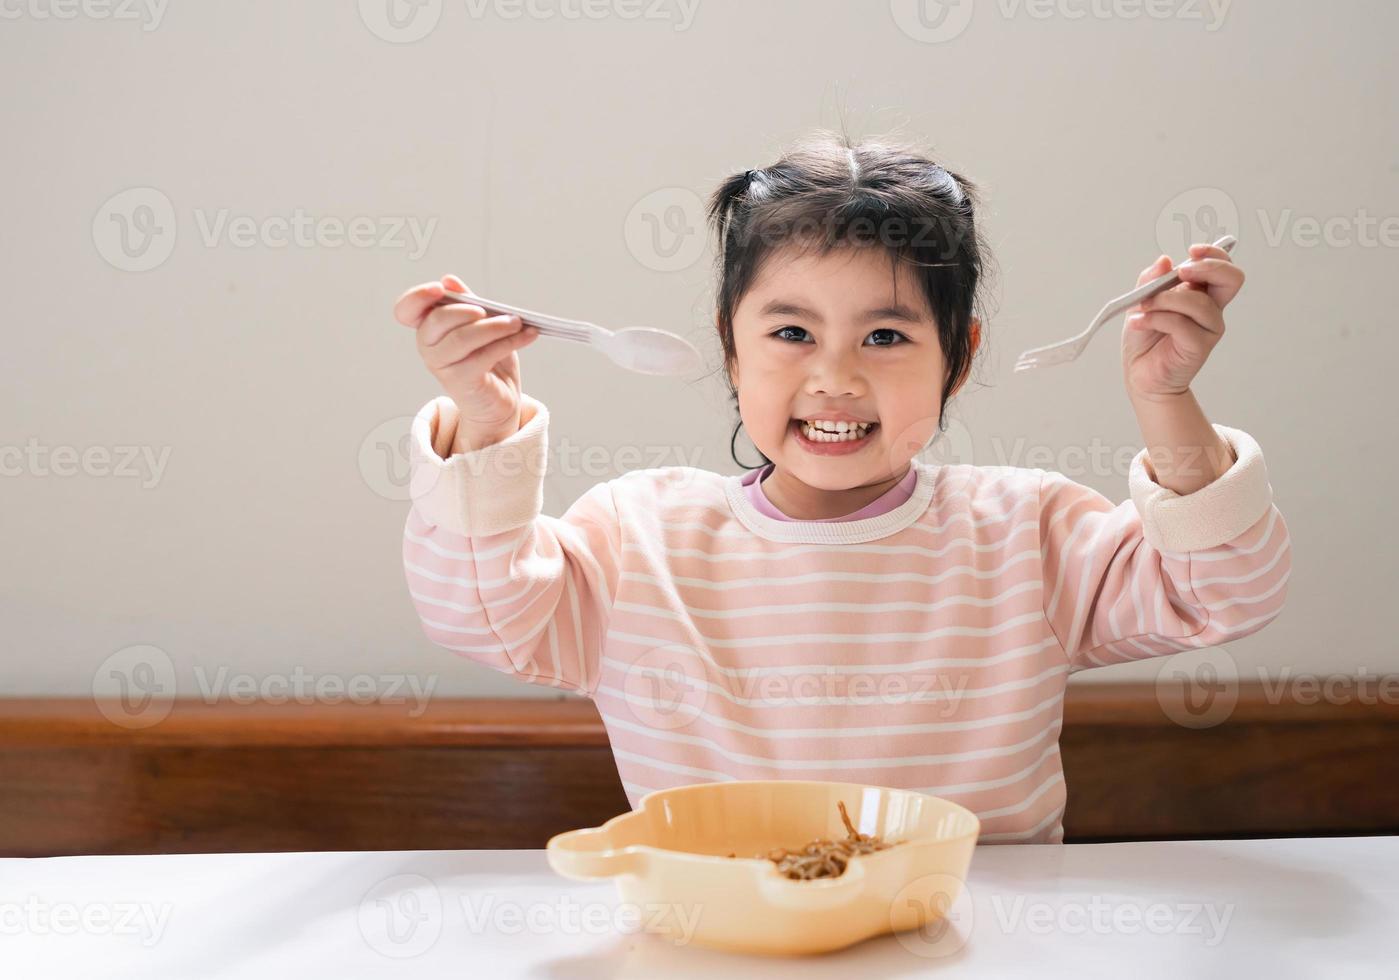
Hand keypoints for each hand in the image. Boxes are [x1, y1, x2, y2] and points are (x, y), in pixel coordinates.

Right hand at [393, 273, 539, 451]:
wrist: (499, 400)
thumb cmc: (487, 358)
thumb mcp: (480, 324)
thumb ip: (467, 302)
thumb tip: (449, 280)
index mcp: (428, 327)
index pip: (406, 309)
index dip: (417, 297)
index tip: (440, 289)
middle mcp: (428, 346)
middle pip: (437, 320)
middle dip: (467, 310)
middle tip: (497, 309)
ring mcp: (441, 365)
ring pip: (462, 338)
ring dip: (495, 326)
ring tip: (518, 322)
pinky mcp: (460, 381)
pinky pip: (483, 356)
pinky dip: (509, 342)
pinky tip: (528, 335)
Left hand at [1121, 242, 1244, 401]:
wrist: (1141, 374)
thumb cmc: (1145, 337)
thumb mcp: (1141, 301)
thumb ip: (1150, 280)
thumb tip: (1164, 261)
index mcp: (1201, 292)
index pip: (1223, 266)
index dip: (1213, 254)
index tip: (1191, 251)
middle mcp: (1210, 308)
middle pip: (1232, 278)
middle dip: (1207, 268)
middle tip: (1179, 273)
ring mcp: (1208, 328)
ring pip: (1198, 302)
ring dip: (1164, 300)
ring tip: (1142, 308)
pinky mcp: (1199, 346)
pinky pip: (1181, 324)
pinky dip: (1155, 319)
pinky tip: (1138, 323)